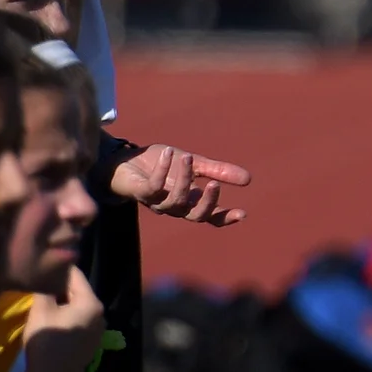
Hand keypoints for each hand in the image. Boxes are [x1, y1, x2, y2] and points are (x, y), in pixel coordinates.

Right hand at [23, 268, 108, 371]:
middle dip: (61, 286)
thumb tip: (49, 275)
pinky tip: (53, 316)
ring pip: (79, 306)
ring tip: (44, 297)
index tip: (45, 262)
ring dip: (64, 301)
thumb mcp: (41, 308)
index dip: (59, 268)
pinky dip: (68, 315)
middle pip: (79, 291)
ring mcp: (99, 330)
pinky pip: (80, 321)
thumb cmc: (46, 339)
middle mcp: (101, 314)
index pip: (76, 276)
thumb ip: (47, 287)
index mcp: (92, 303)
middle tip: (41, 280)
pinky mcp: (91, 342)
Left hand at [111, 144, 250, 225]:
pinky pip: (153, 187)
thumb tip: (249, 179)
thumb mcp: (193, 164)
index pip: (210, 216)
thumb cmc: (157, 165)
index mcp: (189, 202)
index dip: (225, 217)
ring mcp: (156, 201)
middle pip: (195, 215)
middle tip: (215, 183)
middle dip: (207, 202)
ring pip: (175, 201)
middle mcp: (174, 206)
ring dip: (184, 180)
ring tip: (188, 158)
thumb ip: (218, 171)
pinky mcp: (139, 192)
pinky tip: (169, 154)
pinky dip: (163, 170)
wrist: (122, 159)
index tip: (243, 213)